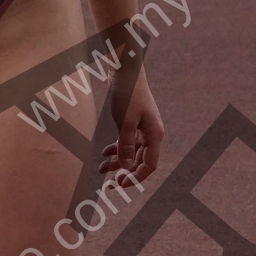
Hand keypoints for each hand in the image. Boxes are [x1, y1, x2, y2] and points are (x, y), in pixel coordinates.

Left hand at [100, 66, 162, 185]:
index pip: (149, 166)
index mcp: (154, 136)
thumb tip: (126, 168)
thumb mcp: (124, 122)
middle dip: (124, 173)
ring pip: (131, 153)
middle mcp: (152, 135)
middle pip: (139, 162)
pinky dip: (116, 149)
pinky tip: (104, 153)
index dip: (136, 178)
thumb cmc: (128, 94)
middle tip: (108, 184)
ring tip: (100, 170)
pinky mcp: (135, 123)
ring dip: (117, 162)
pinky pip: (127, 142)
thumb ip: (125, 146)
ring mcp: (144, 129)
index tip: (119, 184)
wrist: (127, 71)